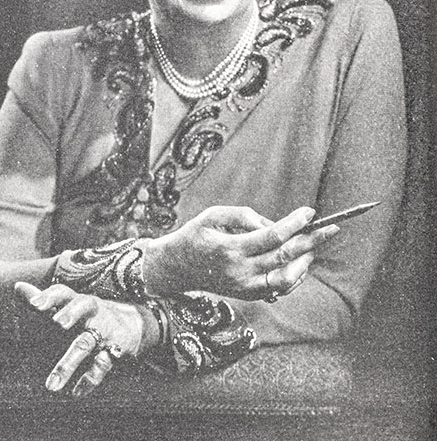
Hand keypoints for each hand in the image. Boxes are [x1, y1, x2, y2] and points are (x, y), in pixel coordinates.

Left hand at [14, 282, 154, 397]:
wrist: (135, 322)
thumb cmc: (91, 314)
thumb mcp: (71, 304)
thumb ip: (44, 300)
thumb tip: (17, 286)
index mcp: (77, 301)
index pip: (64, 293)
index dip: (50, 297)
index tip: (34, 306)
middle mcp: (92, 311)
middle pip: (83, 305)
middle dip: (72, 313)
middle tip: (57, 324)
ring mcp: (104, 329)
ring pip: (86, 342)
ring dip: (69, 363)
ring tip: (50, 386)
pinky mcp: (116, 348)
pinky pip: (103, 364)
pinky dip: (90, 378)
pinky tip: (76, 392)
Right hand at [141, 205, 338, 300]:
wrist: (176, 269)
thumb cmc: (194, 235)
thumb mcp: (211, 215)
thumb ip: (241, 215)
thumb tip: (271, 222)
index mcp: (230, 249)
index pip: (272, 236)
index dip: (294, 223)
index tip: (310, 212)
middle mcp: (240, 272)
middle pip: (285, 257)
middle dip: (310, 241)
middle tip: (331, 229)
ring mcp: (245, 288)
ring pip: (286, 279)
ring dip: (305, 262)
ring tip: (313, 245)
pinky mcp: (248, 295)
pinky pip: (279, 289)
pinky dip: (295, 276)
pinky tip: (301, 261)